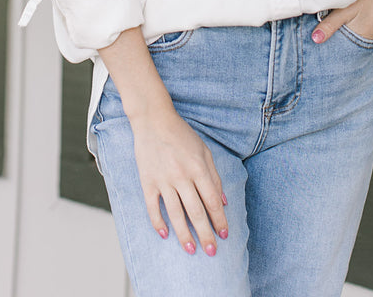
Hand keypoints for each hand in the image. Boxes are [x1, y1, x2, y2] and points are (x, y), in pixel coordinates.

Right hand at [130, 102, 228, 255]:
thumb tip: (223, 201)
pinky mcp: (148, 182)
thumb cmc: (182, 134)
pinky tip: (165, 235)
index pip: (212, 201)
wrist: (153, 120)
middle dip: (206, 234)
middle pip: (196, 212)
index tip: (224, 235)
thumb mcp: (204, 150)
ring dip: (184, 235)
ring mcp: (163, 180)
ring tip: (191, 250)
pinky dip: (158, 223)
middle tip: (211, 252)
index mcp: (198, 168)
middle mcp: (182, 176)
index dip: (219, 220)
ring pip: (176, 214)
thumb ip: (214, 176)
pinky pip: (153, 207)